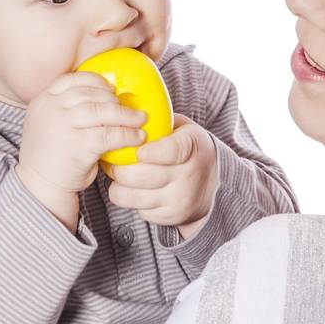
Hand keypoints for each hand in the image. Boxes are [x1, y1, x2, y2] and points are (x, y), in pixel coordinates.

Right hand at [16, 71, 148, 226]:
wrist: (40, 188)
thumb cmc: (53, 160)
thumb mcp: (52, 127)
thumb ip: (69, 112)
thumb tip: (106, 99)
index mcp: (42, 101)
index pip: (71, 80)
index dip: (95, 81)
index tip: (111, 89)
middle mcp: (49, 110)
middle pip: (89, 94)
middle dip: (113, 99)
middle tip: (130, 108)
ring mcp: (61, 126)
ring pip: (101, 111)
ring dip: (125, 115)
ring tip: (140, 120)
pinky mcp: (76, 146)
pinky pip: (108, 135)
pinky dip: (127, 135)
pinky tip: (137, 138)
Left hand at [105, 114, 218, 231]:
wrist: (212, 186)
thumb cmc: (188, 151)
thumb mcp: (184, 130)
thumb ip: (160, 122)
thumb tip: (123, 107)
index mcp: (192, 147)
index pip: (172, 151)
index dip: (151, 151)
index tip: (137, 149)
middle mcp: (188, 176)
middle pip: (143, 175)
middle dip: (119, 167)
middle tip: (112, 158)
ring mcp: (178, 199)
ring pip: (133, 195)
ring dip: (118, 183)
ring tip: (118, 172)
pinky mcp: (168, 216)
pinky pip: (135, 209)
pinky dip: (128, 197)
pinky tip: (132, 188)